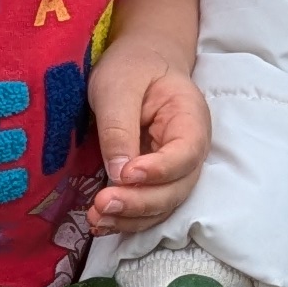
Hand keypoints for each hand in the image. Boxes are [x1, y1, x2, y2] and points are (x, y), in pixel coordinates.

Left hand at [82, 48, 208, 236]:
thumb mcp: (118, 86)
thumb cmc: (132, 67)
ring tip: (97, 218)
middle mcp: (190, 151)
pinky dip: (126, 220)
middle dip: (140, 202)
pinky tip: (100, 223)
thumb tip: (119, 173)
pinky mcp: (154, 181)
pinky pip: (147, 208)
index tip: (126, 174)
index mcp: (190, 120)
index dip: (160, 170)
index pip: (186, 154)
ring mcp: (174, 170)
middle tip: (103, 204)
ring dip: (131, 218)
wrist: (140, 63)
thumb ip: (119, 127)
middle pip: (176, 189)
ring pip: (162, 205)